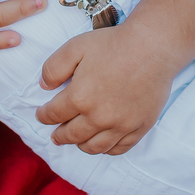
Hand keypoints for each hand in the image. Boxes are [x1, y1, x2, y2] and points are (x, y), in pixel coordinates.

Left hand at [35, 24, 177, 152]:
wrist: (153, 47)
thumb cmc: (113, 44)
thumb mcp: (75, 47)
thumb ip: (53, 68)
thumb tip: (43, 86)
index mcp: (79, 97)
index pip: (53, 114)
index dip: (43, 116)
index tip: (41, 115)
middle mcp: (98, 117)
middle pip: (71, 135)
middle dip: (59, 135)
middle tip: (55, 135)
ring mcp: (120, 125)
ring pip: (94, 147)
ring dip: (80, 145)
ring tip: (76, 141)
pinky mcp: (139, 127)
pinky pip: (119, 148)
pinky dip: (107, 150)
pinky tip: (102, 144)